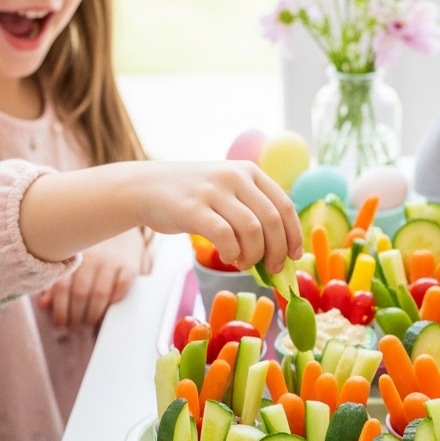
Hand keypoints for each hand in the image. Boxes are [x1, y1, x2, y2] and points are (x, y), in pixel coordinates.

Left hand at [37, 228, 144, 328]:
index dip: (60, 310)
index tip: (60, 324)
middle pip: (80, 294)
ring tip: (89, 322)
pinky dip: (113, 301)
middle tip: (75, 326)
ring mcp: (111, 260)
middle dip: (77, 316)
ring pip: (100, 294)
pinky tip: (107, 308)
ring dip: (93, 314)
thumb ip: (56, 282)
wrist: (119, 218)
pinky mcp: (129, 264)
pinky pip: (121, 287)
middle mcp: (91, 256)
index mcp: (72, 254)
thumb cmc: (91, 247)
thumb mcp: (71, 260)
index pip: (62, 287)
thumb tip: (44, 304)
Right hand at [134, 161, 303, 273]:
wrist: (146, 187)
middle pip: (272, 220)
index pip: (284, 206)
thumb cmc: (192, 196)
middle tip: (271, 268)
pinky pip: (225, 237)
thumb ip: (252, 210)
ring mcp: (213, 191)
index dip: (293, 235)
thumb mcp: (227, 190)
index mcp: (249, 172)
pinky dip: (232, 253)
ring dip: (254, 255)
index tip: (294, 257)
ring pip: (252, 230)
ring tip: (244, 263)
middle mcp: (234, 177)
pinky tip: (229, 257)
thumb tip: (280, 250)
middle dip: (277, 251)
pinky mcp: (193, 208)